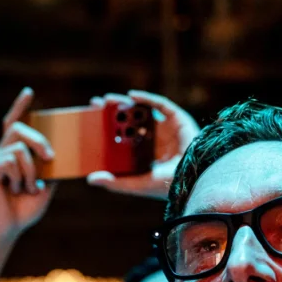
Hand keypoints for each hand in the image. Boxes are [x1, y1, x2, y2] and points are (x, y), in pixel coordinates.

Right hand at [0, 88, 56, 239]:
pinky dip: (19, 177)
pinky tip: (15, 190)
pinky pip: (9, 161)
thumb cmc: (25, 209)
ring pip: (18, 148)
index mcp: (12, 154)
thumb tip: (61, 152)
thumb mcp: (45, 185)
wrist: (9, 229)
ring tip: (28, 187)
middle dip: (38, 139)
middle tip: (50, 157)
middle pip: (18, 128)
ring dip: (30, 169)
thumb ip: (50, 167)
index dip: (19, 107)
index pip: (14, 124)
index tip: (29, 92)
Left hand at [86, 90, 200, 199]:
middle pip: (129, 120)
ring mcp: (165, 128)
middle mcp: (152, 138)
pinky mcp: (177, 119)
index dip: (106, 127)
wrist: (192, 179)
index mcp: (142, 152)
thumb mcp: (136, 184)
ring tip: (108, 100)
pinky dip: (146, 98)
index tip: (89, 120)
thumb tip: (90, 179)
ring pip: (142, 110)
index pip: (121, 135)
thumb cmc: (166, 185)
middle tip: (95, 104)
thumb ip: (114, 182)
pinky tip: (132, 96)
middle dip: (112, 111)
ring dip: (125, 103)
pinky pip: (160, 104)